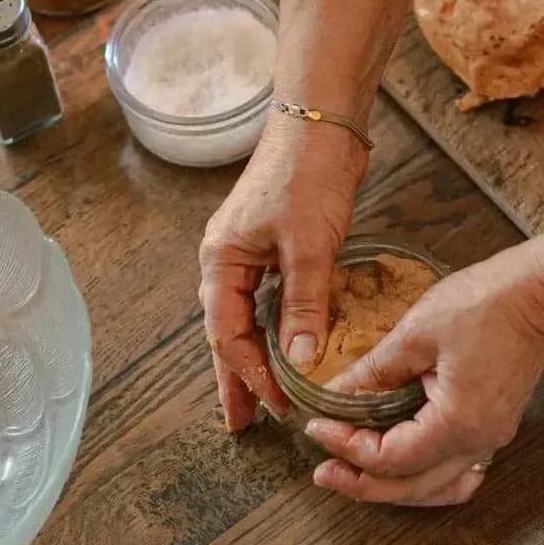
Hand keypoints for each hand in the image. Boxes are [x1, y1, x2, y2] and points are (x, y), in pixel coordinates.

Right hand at [200, 115, 369, 430]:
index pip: (226, 334)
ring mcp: (251, 251)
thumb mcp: (308, 245)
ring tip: (266, 395)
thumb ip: (303, 305)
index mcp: (222, 261)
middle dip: (237, 377)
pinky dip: (276, 327)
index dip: (249, 374)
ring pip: (248, 316)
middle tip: (245, 423)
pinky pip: (269, 298)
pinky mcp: (276, 244)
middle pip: (227, 331)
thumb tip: (301, 362)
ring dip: (256, 356)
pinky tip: (290, 346)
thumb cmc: (307, 174)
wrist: (321, 121)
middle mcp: (228, 259)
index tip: (275, 406)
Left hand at [306, 228, 543, 504]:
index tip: (318, 427)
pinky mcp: (495, 425)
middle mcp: (478, 441)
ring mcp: (491, 437)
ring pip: (435, 488)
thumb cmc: (485, 303)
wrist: (541, 291)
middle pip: (411, 487)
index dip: (348, 447)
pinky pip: (455, 471)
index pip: (391, 458)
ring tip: (355, 474)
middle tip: (322, 470)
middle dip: (361, 483)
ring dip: (393, 487)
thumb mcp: (416, 332)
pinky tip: (404, 467)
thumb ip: (373, 372)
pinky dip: (425, 478)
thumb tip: (334, 395)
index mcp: (458, 422)